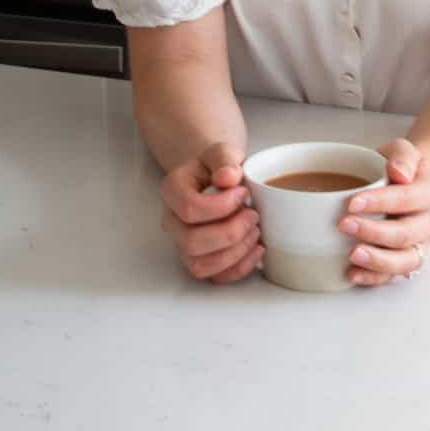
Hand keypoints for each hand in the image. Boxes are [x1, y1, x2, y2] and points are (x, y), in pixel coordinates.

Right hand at [158, 140, 263, 285]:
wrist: (217, 178)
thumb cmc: (219, 167)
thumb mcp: (222, 152)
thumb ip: (225, 159)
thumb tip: (228, 177)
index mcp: (172, 190)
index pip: (188, 208)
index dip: (221, 206)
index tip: (243, 192)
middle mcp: (172, 221)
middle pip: (191, 242)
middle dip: (229, 232)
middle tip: (254, 215)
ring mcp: (183, 245)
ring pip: (199, 265)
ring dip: (235, 253)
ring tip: (256, 232)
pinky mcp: (200, 261)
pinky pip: (214, 278)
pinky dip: (239, 269)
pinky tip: (257, 249)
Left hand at [338, 137, 429, 288]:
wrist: (411, 184)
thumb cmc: (401, 167)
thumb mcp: (402, 150)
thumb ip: (402, 157)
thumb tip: (399, 173)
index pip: (406, 199)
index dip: (380, 202)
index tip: (351, 202)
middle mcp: (429, 223)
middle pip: (405, 234)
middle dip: (373, 232)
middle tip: (343, 225)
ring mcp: (420, 245)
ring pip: (405, 261)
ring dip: (378, 261)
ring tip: (352, 256)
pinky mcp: (406, 261)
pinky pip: (393, 276)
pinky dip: (373, 278)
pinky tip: (352, 273)